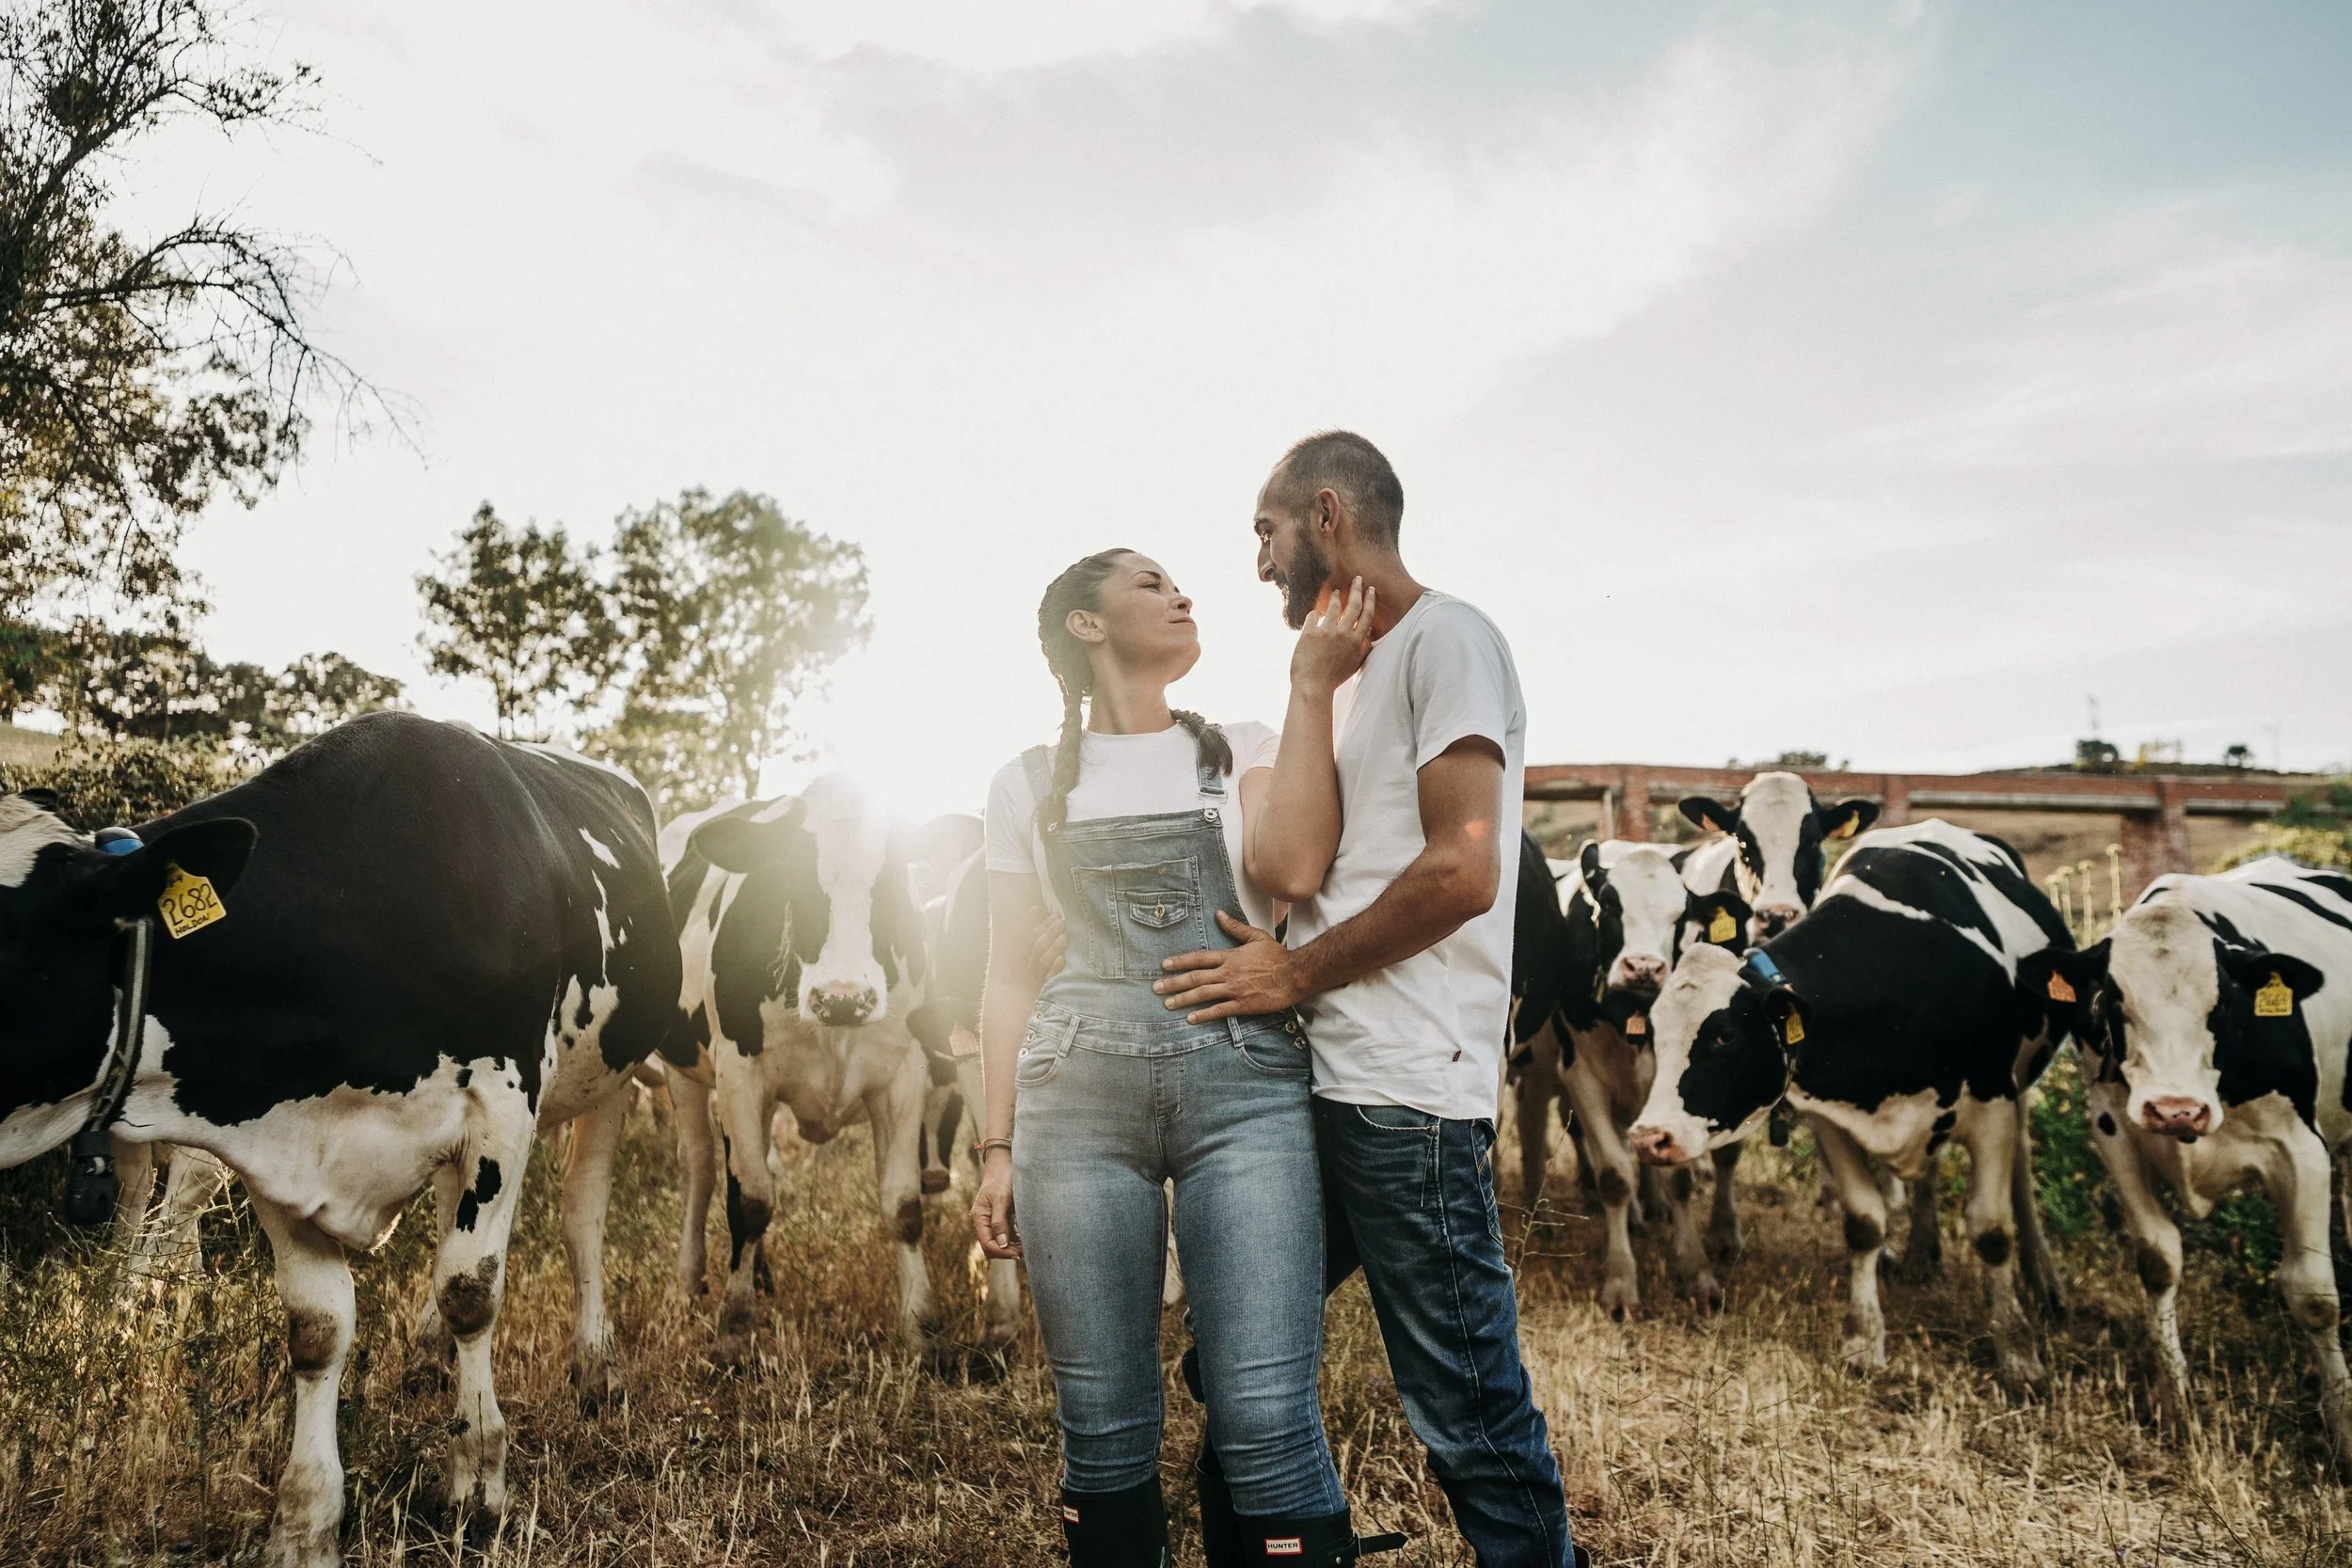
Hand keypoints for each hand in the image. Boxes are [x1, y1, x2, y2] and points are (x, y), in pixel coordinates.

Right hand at [971, 1151, 1020, 1258]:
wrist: (1005, 1163)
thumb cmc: (1001, 1178)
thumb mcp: (1001, 1198)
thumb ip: (1000, 1221)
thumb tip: (1002, 1244)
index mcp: (979, 1218)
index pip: (987, 1244)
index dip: (1002, 1252)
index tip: (1018, 1253)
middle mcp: (984, 1222)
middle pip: (993, 1247)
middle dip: (1009, 1252)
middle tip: (1027, 1251)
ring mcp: (993, 1221)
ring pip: (1002, 1243)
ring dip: (1014, 1247)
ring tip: (1030, 1246)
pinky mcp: (1003, 1219)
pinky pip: (1009, 1235)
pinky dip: (1018, 1239)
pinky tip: (1028, 1238)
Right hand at [1030, 913, 1067, 984]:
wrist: (1067, 990)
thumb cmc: (1056, 959)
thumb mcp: (1049, 941)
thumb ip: (1042, 924)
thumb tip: (1033, 909)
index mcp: (1031, 952)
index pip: (1032, 937)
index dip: (1043, 925)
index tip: (1056, 916)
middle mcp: (1033, 964)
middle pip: (1037, 948)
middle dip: (1049, 933)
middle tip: (1061, 923)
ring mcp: (1041, 977)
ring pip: (1042, 961)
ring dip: (1053, 948)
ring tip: (1064, 938)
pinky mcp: (1050, 988)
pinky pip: (1050, 978)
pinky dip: (1055, 967)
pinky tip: (1062, 958)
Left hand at [1153, 910, 1303, 1022]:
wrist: (1295, 974)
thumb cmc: (1277, 956)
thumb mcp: (1256, 937)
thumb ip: (1235, 928)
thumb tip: (1219, 914)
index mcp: (1230, 956)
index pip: (1199, 958)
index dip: (1179, 961)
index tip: (1163, 965)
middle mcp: (1228, 973)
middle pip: (1195, 977)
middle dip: (1173, 983)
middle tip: (1156, 987)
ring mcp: (1234, 989)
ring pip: (1203, 994)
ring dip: (1183, 999)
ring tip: (1167, 1003)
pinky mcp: (1243, 1005)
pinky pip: (1219, 1010)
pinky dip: (1204, 1015)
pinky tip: (1191, 1018)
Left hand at [1290, 576, 1373, 697]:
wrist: (1313, 686)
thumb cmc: (1334, 678)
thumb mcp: (1354, 665)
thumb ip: (1362, 649)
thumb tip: (1367, 637)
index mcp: (1356, 641)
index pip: (1366, 615)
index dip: (1370, 600)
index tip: (1370, 589)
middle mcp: (1343, 633)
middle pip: (1353, 605)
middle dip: (1357, 589)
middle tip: (1357, 579)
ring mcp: (1325, 632)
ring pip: (1334, 606)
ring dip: (1336, 597)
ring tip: (1336, 592)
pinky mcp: (1309, 633)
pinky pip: (1313, 615)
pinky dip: (1315, 613)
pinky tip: (1315, 612)